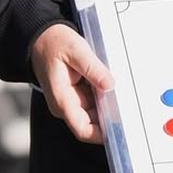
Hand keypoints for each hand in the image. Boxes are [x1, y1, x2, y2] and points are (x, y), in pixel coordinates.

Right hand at [29, 23, 113, 144]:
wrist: (42, 38)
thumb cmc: (54, 43)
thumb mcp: (75, 50)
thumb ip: (92, 68)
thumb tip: (109, 85)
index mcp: (62, 100)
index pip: (83, 129)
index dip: (102, 134)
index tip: (121, 128)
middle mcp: (66, 106)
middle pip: (94, 124)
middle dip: (111, 117)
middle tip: (129, 105)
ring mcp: (72, 102)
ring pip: (97, 114)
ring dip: (110, 105)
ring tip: (122, 91)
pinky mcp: (78, 96)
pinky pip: (96, 102)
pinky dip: (106, 97)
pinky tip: (112, 85)